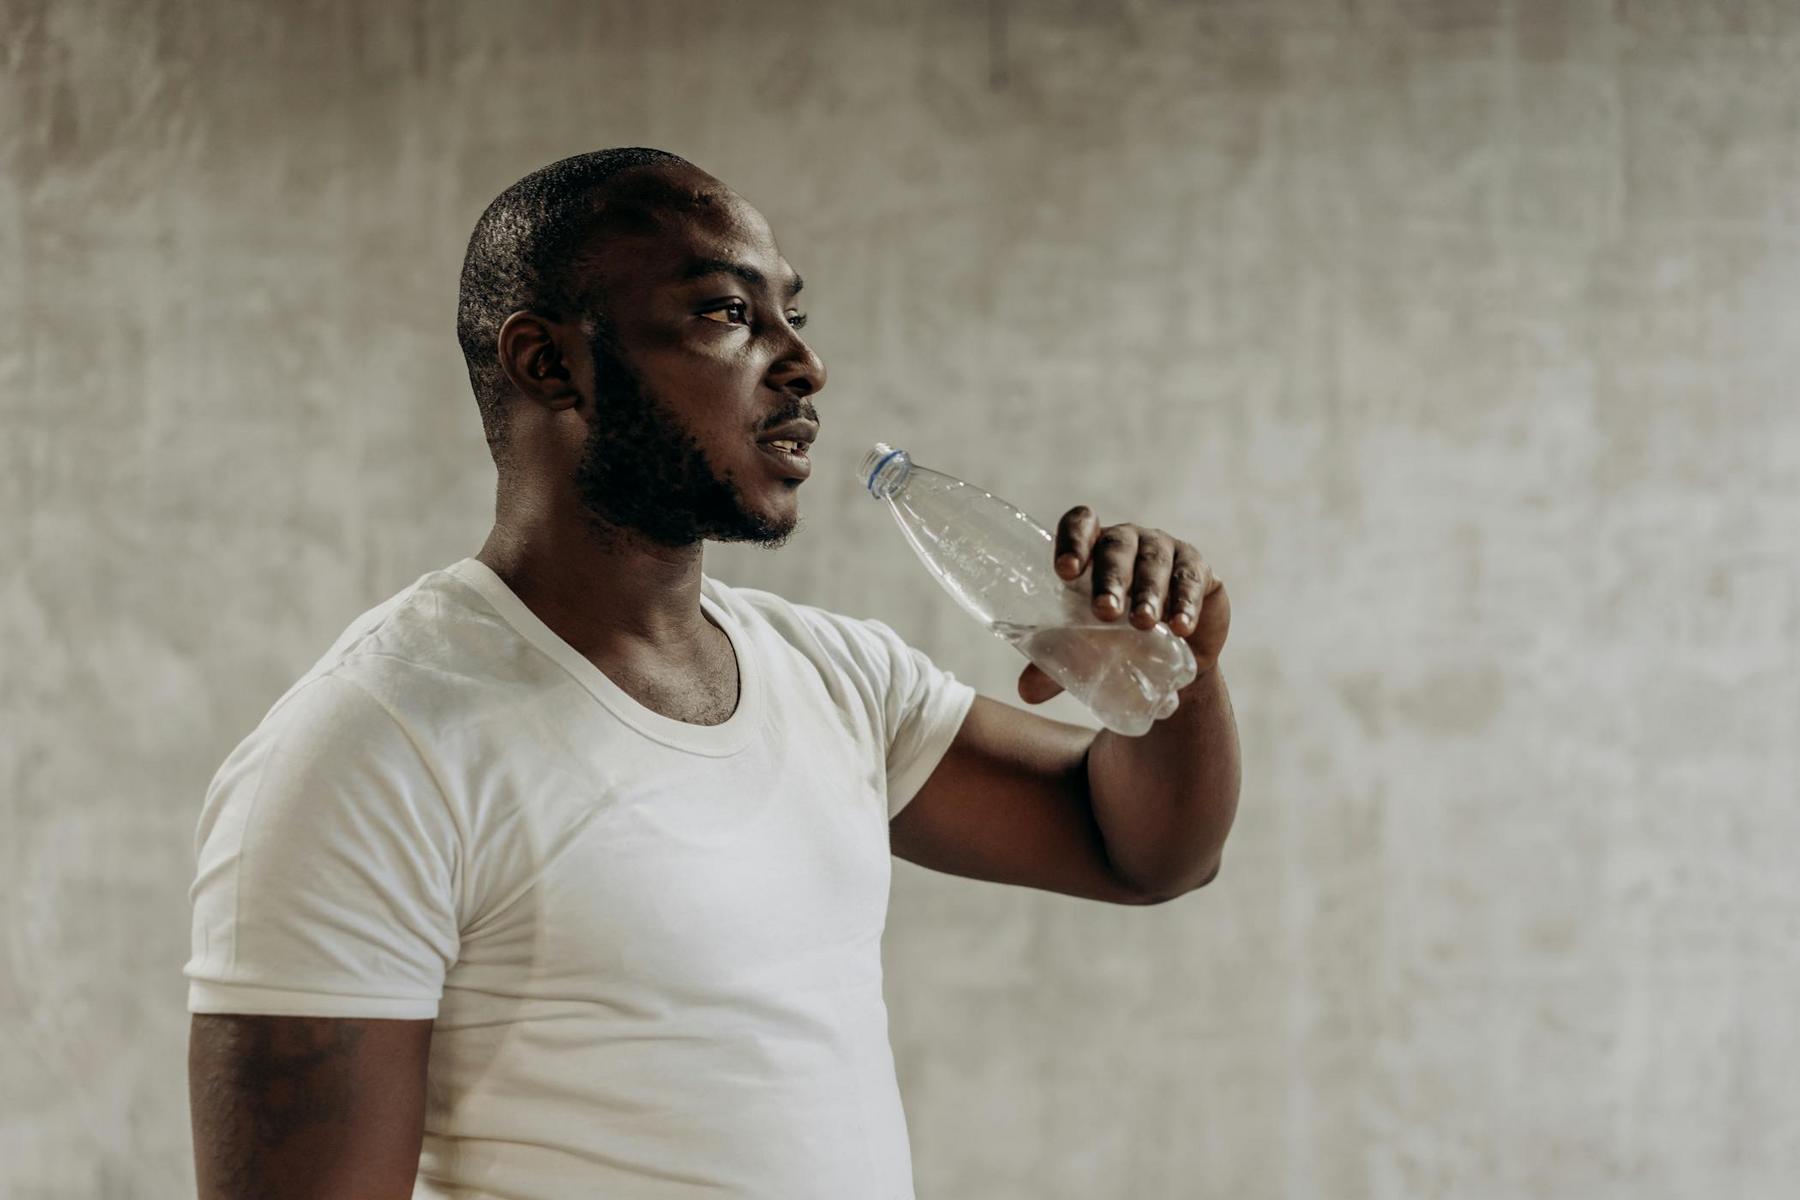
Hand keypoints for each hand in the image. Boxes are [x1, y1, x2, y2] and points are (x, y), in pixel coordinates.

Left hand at [1017, 506, 1230, 705]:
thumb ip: (1054, 664)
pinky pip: (1192, 580)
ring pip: (1155, 563)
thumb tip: (1027, 691)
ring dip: (1149, 592)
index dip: (1072, 540)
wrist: (1168, 662)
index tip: (1066, 572)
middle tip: (1105, 611)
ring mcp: (1166, 551)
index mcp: (1092, 548)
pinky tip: (1181, 627)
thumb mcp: (1084, 649)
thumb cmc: (1113, 639)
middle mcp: (1128, 541)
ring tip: (1143, 623)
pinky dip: (1187, 604)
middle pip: (1116, 547)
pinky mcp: (1199, 572)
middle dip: (1110, 579)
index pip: (1080, 524)